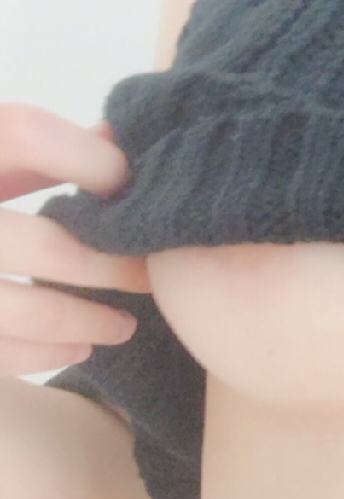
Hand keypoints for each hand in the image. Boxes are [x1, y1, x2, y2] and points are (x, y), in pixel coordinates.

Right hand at [0, 103, 149, 375]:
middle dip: (112, 264)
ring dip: (86, 321)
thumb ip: (29, 150)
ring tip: (123, 325)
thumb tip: (116, 138)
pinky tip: (77, 346)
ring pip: (22, 309)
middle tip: (152, 274)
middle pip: (42, 243)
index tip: (131, 186)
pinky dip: (42, 352)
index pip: (25, 133)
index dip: (92, 160)